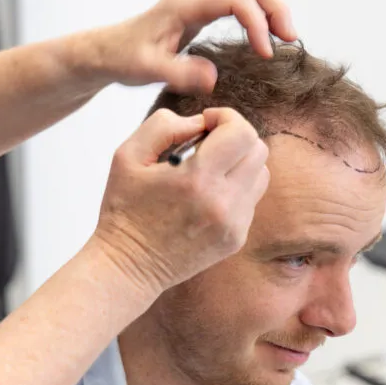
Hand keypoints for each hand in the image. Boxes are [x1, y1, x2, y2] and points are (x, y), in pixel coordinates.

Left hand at [70, 0, 296, 92]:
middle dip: (276, 5)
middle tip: (289, 38)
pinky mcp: (204, 7)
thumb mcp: (148, 70)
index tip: (265, 54)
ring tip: (285, 38)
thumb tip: (213, 79)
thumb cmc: (126, 58)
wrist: (110, 51)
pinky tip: (265, 37)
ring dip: (272, 6)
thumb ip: (179, 73)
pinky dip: (260, 12)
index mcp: (186, 2)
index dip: (257, 23)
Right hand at [92, 107, 269, 293]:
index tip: (206, 123)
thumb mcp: (127, 156)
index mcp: (198, 179)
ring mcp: (235, 224)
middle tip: (208, 144)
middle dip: (235, 137)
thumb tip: (200, 123)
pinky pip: (251, 200)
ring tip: (210, 170)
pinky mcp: (236, 239)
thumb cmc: (124, 210)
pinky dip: (236, 189)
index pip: (241, 132)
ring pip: (261, 175)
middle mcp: (224, 202)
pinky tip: (207, 196)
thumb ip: (164, 126)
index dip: (226, 117)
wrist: (128, 267)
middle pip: (258, 150)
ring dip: (240, 162)